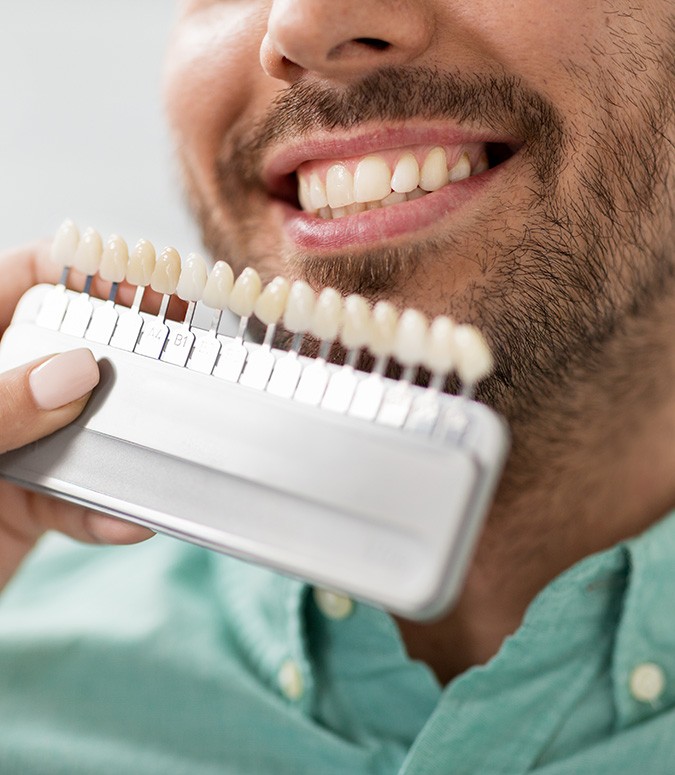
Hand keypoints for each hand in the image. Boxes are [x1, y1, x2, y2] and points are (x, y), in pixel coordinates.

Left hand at [0, 241, 153, 591]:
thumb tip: (77, 370)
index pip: (20, 279)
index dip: (83, 270)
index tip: (148, 281)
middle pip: (68, 349)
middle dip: (124, 359)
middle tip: (184, 359)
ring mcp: (12, 445)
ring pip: (87, 426)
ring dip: (127, 449)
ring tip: (164, 453)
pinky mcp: (29, 503)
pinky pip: (80, 496)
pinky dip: (107, 512)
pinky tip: (128, 521)